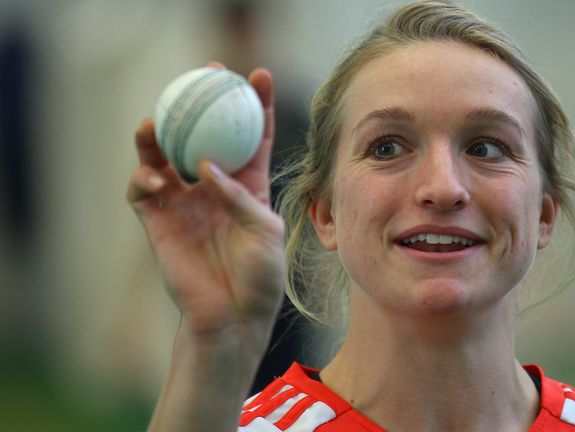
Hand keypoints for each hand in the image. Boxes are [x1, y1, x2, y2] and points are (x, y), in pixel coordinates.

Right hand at [126, 66, 284, 344]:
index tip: (260, 74)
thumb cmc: (259, 277)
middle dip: (202, 101)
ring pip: (162, 155)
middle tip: (204, 75)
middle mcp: (213, 186)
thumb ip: (240, 197)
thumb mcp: (265, 232)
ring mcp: (183, 202)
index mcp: (247, 185)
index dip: (257, 104)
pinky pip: (142, 189)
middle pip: (203, 134)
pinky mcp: (158, 221)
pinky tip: (156, 179)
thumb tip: (206, 167)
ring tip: (156, 121)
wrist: (233, 316)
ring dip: (156, 135)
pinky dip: (144, 178)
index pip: (253, 136)